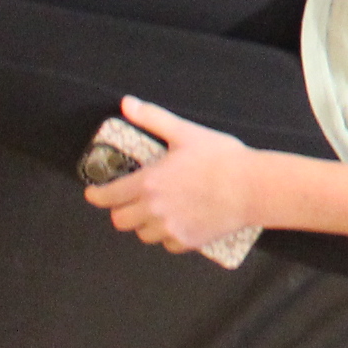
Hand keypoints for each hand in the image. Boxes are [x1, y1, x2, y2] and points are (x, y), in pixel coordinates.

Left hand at [83, 97, 260, 253]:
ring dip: (145, 223)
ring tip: (160, 210)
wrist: (253, 187)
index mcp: (149, 183)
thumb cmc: (222, 159)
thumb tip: (127, 104)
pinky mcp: (186, 242)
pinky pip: (167, 243)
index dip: (97, 196)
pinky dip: (169, 235)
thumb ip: (153, 118)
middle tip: (133, 200)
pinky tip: (180, 221)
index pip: (109, 197)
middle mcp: (153, 210)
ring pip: (142, 234)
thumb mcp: (186, 133)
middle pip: (120, 220)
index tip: (95, 194)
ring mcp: (169, 229)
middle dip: (122, 210)